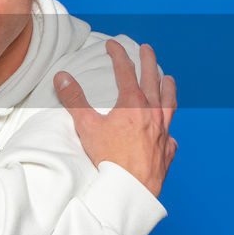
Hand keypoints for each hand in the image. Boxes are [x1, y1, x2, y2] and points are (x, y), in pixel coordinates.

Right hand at [53, 40, 177, 196]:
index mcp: (132, 104)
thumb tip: (62, 77)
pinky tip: (168, 129)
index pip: (125, 71)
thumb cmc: (108, 159)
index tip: (112, 45)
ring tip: (169, 78)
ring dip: (168, 87)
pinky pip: (171, 134)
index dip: (117, 55)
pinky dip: (169, 128)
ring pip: (169, 103)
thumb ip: (74, 99)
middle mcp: (152, 113)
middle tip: (147, 49)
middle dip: (148, 61)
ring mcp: (163, 131)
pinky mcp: (167, 150)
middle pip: (152, 80)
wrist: (129, 189)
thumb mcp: (86, 127)